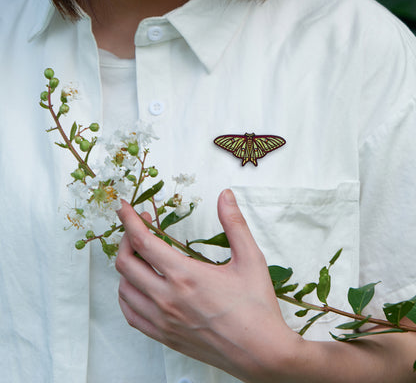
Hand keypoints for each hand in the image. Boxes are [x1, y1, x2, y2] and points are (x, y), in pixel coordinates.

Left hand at [115, 189, 299, 381]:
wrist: (261, 353)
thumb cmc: (257, 307)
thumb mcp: (250, 258)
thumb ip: (234, 223)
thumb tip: (225, 195)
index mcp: (185, 276)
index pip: (143, 241)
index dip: (129, 221)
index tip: (124, 208)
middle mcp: (167, 298)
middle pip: (126, 263)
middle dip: (126, 239)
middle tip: (138, 228)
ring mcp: (163, 320)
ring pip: (124, 289)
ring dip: (126, 267)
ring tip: (139, 255)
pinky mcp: (164, 336)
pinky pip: (131, 315)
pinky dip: (127, 296)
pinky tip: (137, 287)